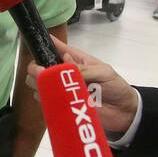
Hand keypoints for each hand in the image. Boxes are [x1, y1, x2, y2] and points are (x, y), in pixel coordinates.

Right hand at [24, 37, 139, 137]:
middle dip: (36, 69)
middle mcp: (63, 74)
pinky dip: (45, 101)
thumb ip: (85, 69)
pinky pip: (46, 103)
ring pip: (38, 85)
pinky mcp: (62, 106)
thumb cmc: (115, 86)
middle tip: (42, 73)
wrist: (122, 112)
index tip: (35, 44)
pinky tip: (50, 99)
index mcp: (74, 60)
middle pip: (39, 67)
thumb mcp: (104, 72)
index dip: (43, 44)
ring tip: (47, 87)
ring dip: (39, 85)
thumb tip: (65, 61)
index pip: (55, 48)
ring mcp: (61, 90)